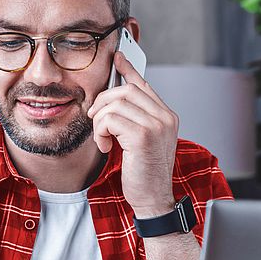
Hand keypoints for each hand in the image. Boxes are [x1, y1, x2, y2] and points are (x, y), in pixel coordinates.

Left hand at [88, 52, 178, 217]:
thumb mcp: (140, 142)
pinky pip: (110, 119)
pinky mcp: (143, 135)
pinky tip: (106, 146)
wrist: (153, 200)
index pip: (144, 85)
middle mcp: (165, 117)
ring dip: (100, 122)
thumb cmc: (145, 175)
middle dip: (102, 102)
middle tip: (94, 118)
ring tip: (103, 139)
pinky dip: (101, 132)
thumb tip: (113, 102)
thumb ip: (133, 120)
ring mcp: (157, 125)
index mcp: (166, 117)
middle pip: (125, 90)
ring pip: (115, 103)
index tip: (117, 59)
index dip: (128, 71)